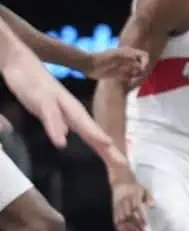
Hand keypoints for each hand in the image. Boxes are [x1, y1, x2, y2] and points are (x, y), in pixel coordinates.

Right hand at [2, 57, 126, 168]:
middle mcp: (72, 110)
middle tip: (123, 163)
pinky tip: (61, 141)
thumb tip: (67, 137)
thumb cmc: (38, 90)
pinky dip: (56, 128)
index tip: (122, 166)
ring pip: (79, 121)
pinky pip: (51, 115)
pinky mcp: (43, 99)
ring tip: (107, 146)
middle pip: (94, 131)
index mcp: (74, 115)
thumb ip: (59, 124)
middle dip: (108, 148)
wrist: (22, 63)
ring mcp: (59, 103)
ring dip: (93, 134)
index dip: (108, 152)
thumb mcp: (49, 112)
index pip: (94, 136)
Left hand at [88, 47, 148, 84]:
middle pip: (143, 65)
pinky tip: (129, 82)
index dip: (146, 62)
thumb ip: (130, 59)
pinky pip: (132, 78)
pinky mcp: (121, 75)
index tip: (141, 68)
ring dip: (138, 77)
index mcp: (129, 52)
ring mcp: (125, 67)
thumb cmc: (102, 58)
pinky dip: (133, 81)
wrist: (90, 65)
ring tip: (132, 81)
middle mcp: (129, 59)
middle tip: (136, 77)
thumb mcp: (117, 56)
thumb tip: (141, 66)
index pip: (144, 56)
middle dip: (142, 72)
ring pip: (138, 72)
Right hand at [111, 176, 151, 230]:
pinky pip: (115, 220)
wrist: (120, 180)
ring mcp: (118, 206)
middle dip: (135, 226)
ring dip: (128, 229)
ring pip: (122, 220)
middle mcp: (125, 202)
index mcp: (133, 197)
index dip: (140, 218)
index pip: (136, 209)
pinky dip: (120, 229)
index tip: (145, 225)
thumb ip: (148, 197)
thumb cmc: (135, 187)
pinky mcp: (114, 210)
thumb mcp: (144, 189)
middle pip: (129, 216)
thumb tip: (153, 205)